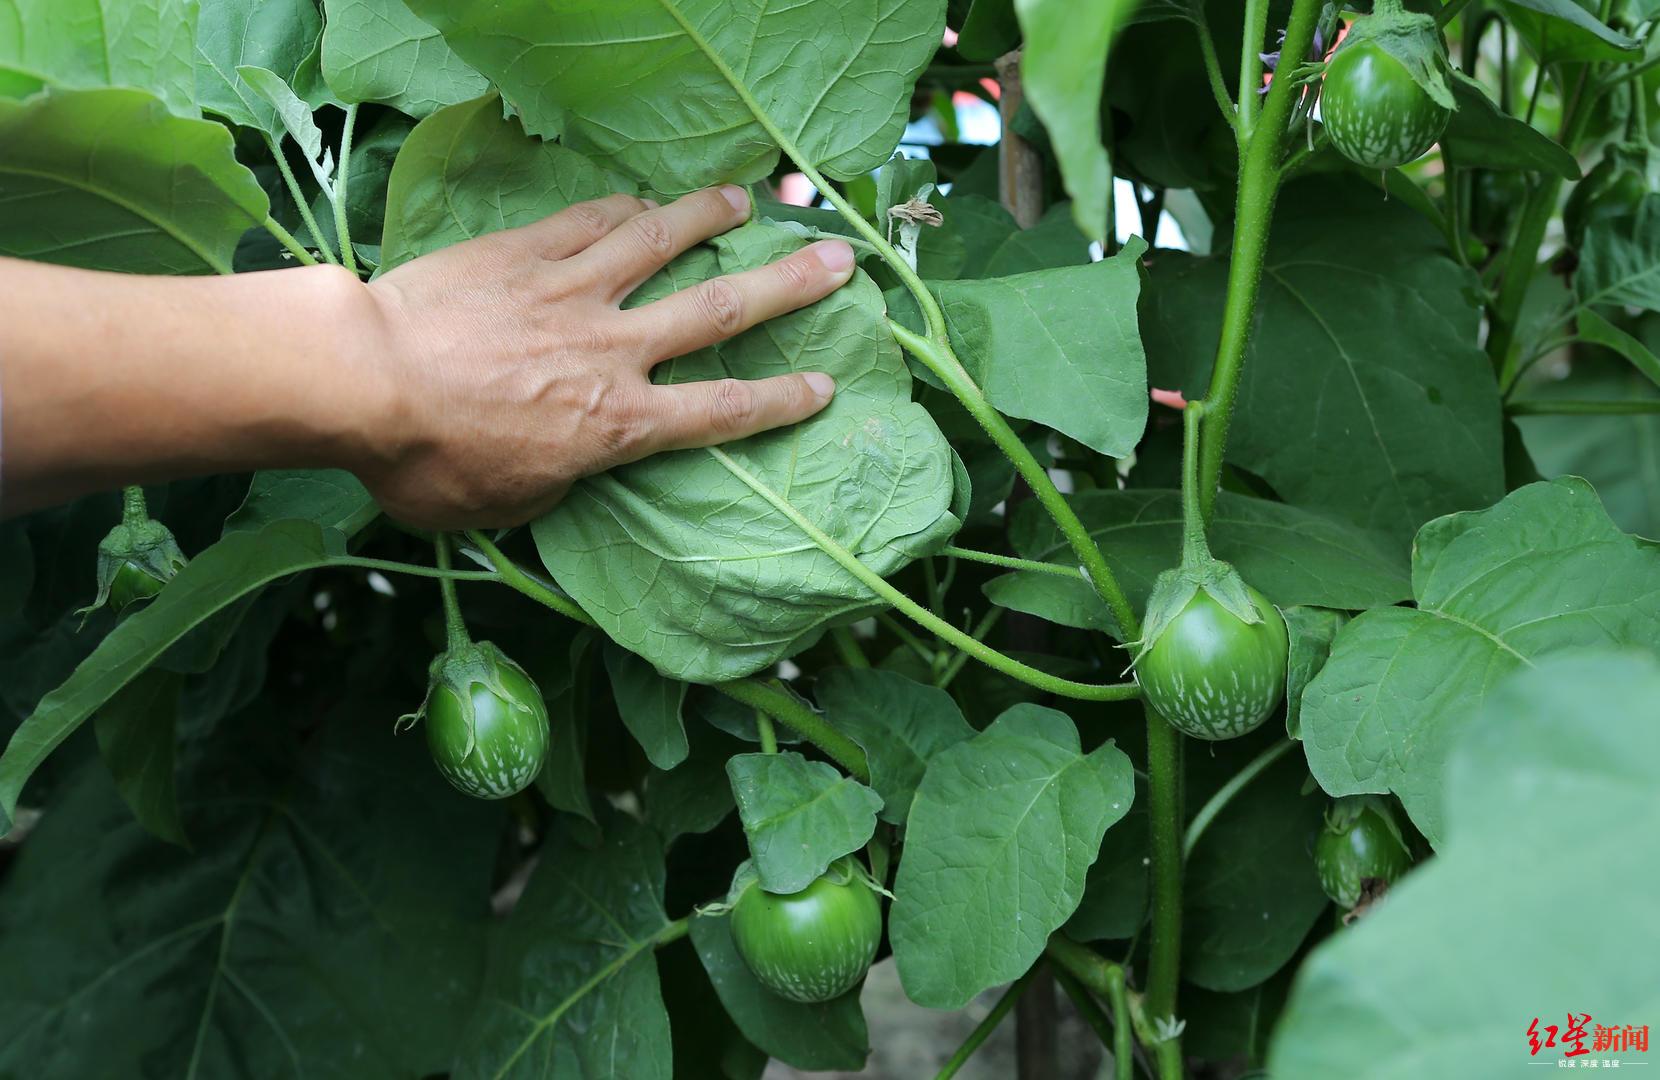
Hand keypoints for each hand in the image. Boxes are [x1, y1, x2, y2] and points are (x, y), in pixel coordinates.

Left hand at [355, 185, 854, 528]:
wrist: (365, 383)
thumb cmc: (430, 464)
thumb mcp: (508, 506)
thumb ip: (557, 482)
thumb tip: (565, 466)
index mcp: (618, 425)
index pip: (722, 412)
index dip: (780, 401)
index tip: (824, 385)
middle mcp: (614, 351)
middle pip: (720, 311)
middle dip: (787, 287)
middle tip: (839, 261)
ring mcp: (573, 292)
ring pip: (660, 242)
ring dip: (710, 218)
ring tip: (747, 200)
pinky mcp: (525, 253)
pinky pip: (589, 220)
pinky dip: (623, 207)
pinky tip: (642, 199)